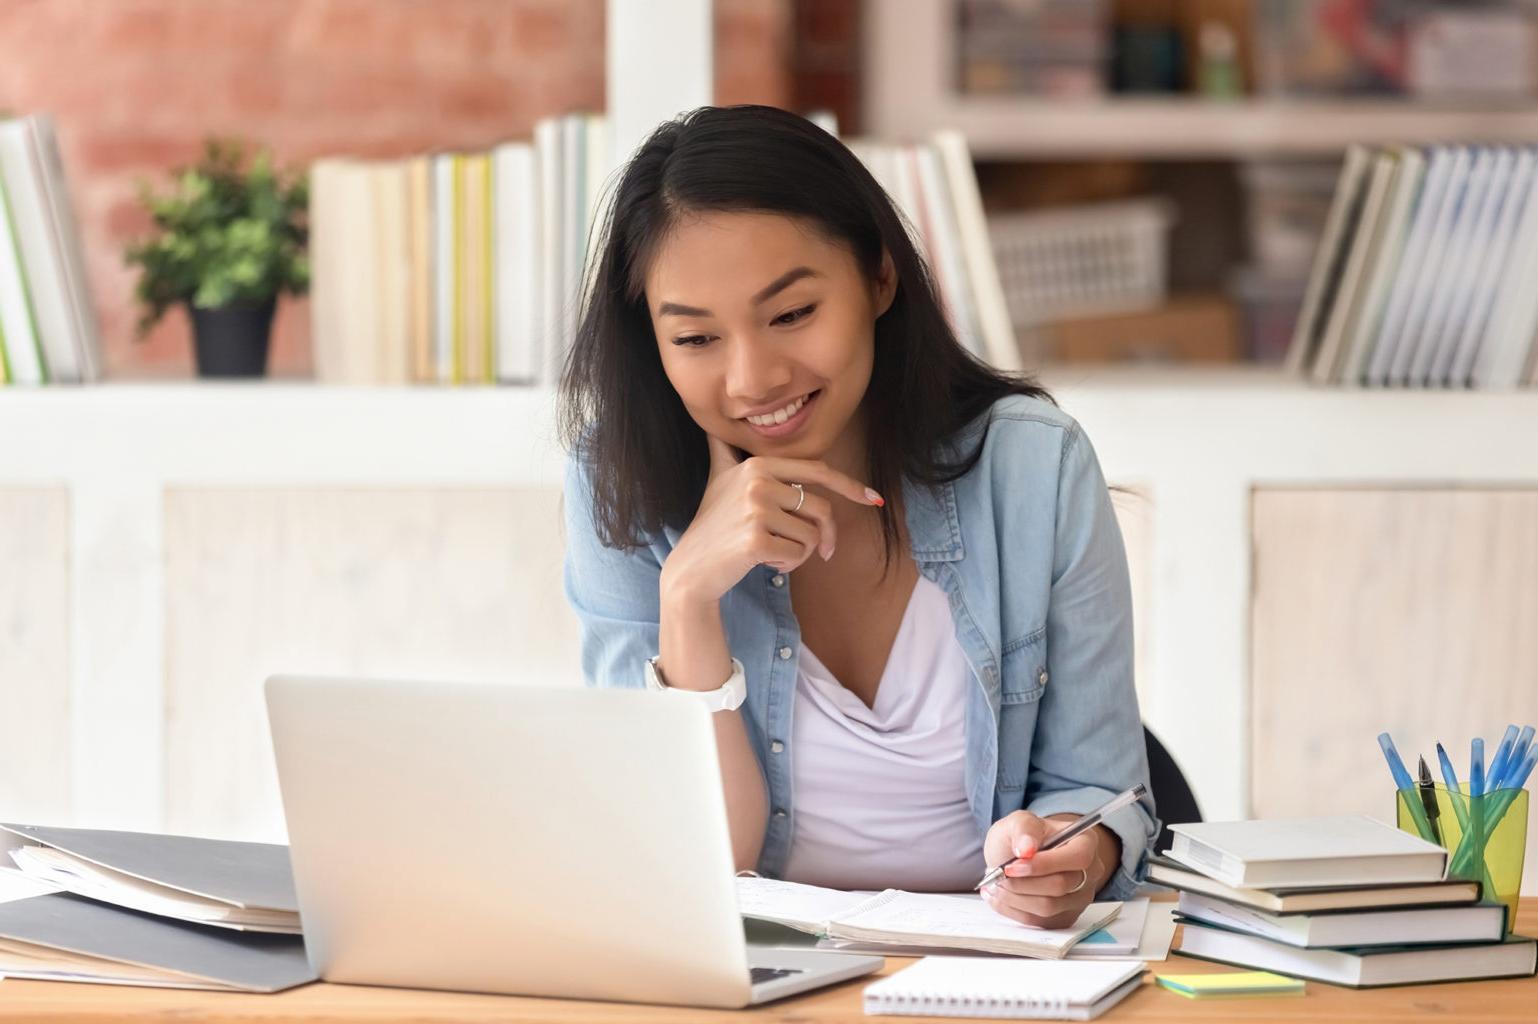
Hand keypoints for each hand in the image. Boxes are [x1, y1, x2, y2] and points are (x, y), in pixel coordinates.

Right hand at [660, 433, 881, 605]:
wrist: (691, 569)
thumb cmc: (712, 526)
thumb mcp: (718, 480)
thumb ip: (724, 451)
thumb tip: (712, 425)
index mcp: (758, 466)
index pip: (818, 471)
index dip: (850, 485)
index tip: (873, 499)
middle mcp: (757, 482)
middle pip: (821, 508)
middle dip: (826, 535)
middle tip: (822, 552)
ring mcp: (755, 510)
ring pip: (812, 535)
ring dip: (801, 553)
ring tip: (774, 552)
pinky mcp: (756, 539)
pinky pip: (799, 554)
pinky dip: (789, 564)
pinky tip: (765, 562)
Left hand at [980, 812, 1111, 928]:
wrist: (1020, 856)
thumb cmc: (1024, 837)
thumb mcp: (1020, 821)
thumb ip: (1024, 828)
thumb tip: (1026, 848)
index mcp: (1086, 842)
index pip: (1077, 857)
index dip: (1043, 864)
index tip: (1011, 866)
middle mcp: (1090, 872)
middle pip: (1061, 886)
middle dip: (1023, 883)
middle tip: (998, 875)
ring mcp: (1079, 898)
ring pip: (1048, 907)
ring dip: (1015, 897)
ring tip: (996, 883)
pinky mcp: (1064, 917)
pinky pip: (1039, 922)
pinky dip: (1013, 910)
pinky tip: (1000, 896)